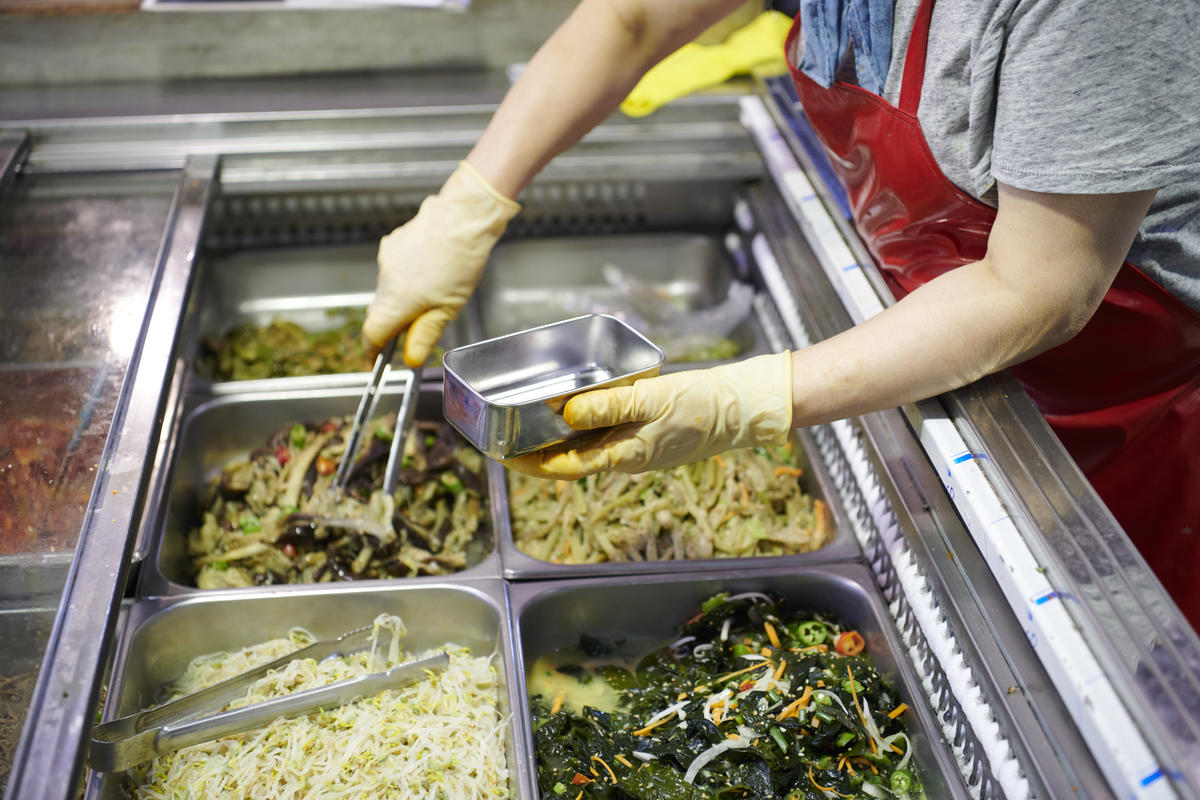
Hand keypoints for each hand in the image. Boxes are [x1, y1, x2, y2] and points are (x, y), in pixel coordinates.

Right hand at [363, 161, 519, 366]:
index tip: (378, 361)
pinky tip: (430, 271)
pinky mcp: (393, 243)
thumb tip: (411, 358)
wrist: (465, 215)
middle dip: (395, 324)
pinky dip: (407, 277)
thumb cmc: (461, 259)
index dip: (373, 351)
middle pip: (380, 312)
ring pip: (388, 289)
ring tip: (434, 291)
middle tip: (418, 329)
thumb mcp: (449, 307)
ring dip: (403, 298)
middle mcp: (386, 278)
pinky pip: (394, 269)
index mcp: (396, 299)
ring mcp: (387, 258)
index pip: (372, 333)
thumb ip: (426, 334)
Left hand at [503, 351, 793, 478]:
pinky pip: (603, 433)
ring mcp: (633, 447)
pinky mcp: (644, 434)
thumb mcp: (652, 400)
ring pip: (583, 446)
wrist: (741, 409)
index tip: (498, 453)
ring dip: (554, 436)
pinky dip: (582, 423)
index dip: (526, 463)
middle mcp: (622, 456)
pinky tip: (574, 405)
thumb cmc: (701, 406)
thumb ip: (609, 406)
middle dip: (533, 450)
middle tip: (502, 434)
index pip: (561, 467)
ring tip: (527, 418)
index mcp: (620, 456)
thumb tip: (567, 411)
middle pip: (567, 459)